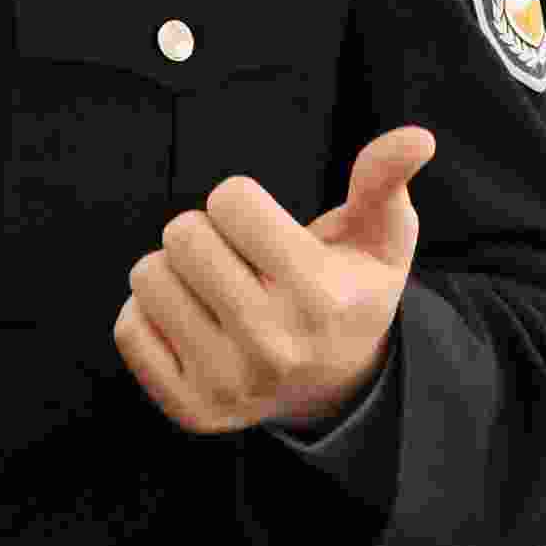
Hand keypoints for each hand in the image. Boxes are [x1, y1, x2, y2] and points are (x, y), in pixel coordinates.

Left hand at [115, 125, 432, 436]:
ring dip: (176, 273)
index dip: (242, 203)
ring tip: (216, 290)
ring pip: (148, 276)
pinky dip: (151, 315)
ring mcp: (229, 383)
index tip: (264, 232)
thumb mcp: (380, 237)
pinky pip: (128, 327)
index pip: (229, 198)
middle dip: (206, 233)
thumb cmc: (349, 292)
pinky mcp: (190, 407)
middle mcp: (274, 345)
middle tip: (237, 260)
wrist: (335, 387)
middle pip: (182, 235)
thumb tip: (418, 138)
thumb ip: (384, 180)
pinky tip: (194, 324)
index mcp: (320, 295)